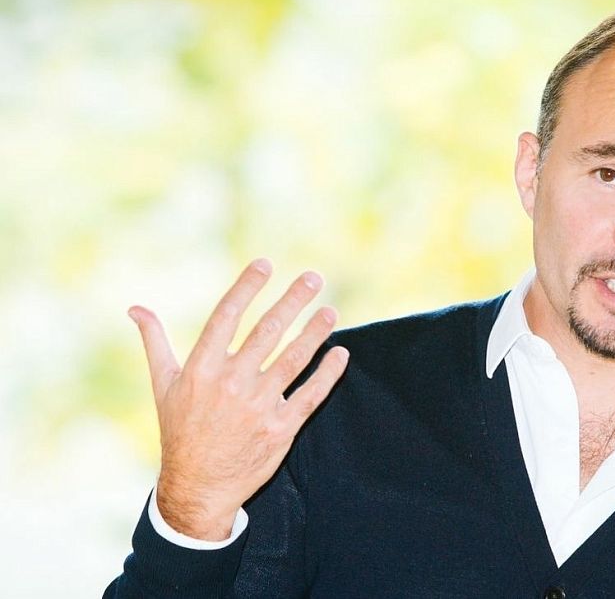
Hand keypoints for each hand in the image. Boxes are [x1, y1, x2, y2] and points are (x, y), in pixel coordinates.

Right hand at [127, 259, 348, 539]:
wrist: (197, 488)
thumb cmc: (179, 431)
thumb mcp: (161, 386)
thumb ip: (154, 343)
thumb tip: (135, 308)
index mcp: (201, 368)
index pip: (227, 316)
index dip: (247, 287)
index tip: (266, 264)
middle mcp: (231, 383)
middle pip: (268, 331)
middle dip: (293, 301)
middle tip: (313, 278)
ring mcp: (258, 406)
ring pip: (294, 359)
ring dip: (315, 332)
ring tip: (330, 312)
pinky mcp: (281, 429)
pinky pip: (311, 395)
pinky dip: (328, 373)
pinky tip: (340, 354)